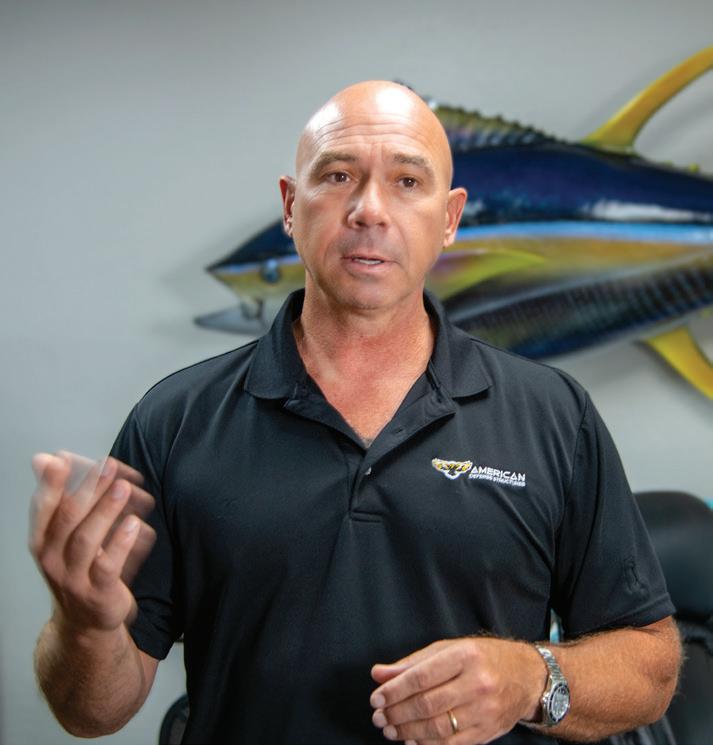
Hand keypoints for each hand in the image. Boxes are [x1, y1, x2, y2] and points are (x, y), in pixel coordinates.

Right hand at [29, 451, 155, 634]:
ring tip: (122, 487)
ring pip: (85, 540)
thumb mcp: (64, 534)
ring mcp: (73, 577)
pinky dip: (120, 543)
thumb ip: (60, 495)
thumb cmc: (78, 566)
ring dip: (105, 511)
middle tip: (108, 464)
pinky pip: (107, 566)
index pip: (43, 508)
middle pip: (67, 519)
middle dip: (88, 489)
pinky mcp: (97, 592)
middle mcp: (52, 559)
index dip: (51, 483)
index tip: (61, 458)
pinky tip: (134, 523)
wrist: (86, 619)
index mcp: (42, 540)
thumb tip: (46, 457)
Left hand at [370, 637, 545, 743]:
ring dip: (408, 731)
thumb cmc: (482, 657)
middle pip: (427, 704)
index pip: (422, 676)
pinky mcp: (487, 731)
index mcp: (464, 656)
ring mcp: (484, 710)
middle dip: (397, 713)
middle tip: (379, 717)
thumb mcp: (448, 649)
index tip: (376, 698)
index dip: (395, 690)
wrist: (526, 677)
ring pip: (438, 727)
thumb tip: (379, 674)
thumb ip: (412, 663)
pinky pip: (452, 744)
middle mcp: (476, 683)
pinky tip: (412, 741)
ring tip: (391, 729)